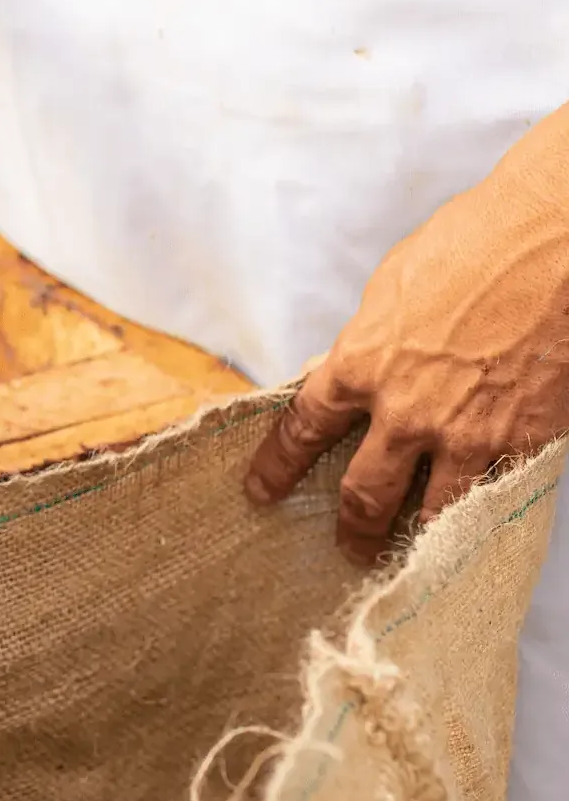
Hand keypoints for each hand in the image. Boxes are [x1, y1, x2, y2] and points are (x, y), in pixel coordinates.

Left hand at [244, 104, 568, 563]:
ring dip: (413, 541)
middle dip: (350, 528)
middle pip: (363, 492)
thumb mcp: (392, 288)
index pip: (302, 431)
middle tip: (345, 546)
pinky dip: (478, 515)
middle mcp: (405, 412)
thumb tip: (343, 367)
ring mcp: (467, 434)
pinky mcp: (524, 442)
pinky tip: (469, 529)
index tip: (262, 490)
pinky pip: (493, 496)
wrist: (556, 241)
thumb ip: (367, 342)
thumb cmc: (473, 245)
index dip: (277, 467)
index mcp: (359, 366)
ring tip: (406, 558)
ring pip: (431, 513)